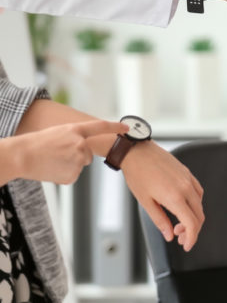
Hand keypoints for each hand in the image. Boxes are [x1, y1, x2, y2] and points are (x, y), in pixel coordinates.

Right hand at [4, 120, 127, 184]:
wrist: (21, 156)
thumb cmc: (36, 144)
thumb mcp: (58, 133)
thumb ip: (74, 138)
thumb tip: (85, 148)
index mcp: (75, 131)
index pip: (100, 127)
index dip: (115, 127)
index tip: (128, 128)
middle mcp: (80, 144)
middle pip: (88, 154)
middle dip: (76, 155)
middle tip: (57, 153)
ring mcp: (78, 160)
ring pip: (79, 165)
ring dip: (69, 165)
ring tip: (52, 160)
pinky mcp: (73, 174)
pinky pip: (73, 175)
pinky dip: (64, 175)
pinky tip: (52, 169)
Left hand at [120, 142, 205, 250]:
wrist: (137, 152)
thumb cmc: (138, 175)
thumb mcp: (145, 202)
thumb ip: (160, 220)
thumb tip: (169, 235)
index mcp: (175, 197)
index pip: (191, 223)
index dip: (192, 238)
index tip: (187, 246)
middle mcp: (186, 188)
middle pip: (199, 216)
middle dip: (192, 230)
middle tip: (180, 237)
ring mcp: (188, 180)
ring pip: (200, 204)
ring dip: (193, 217)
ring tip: (179, 224)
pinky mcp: (187, 174)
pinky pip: (198, 192)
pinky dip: (194, 204)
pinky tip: (184, 207)